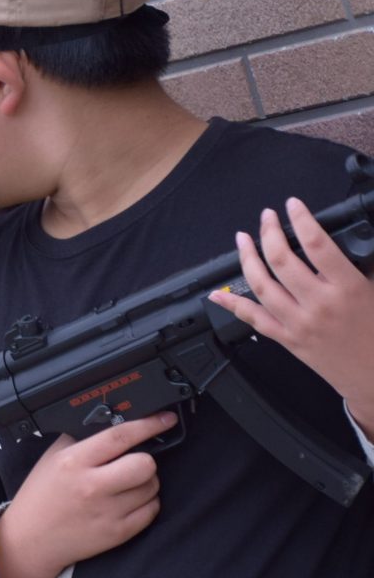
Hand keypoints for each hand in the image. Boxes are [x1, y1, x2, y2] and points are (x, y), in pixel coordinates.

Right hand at [0, 412, 174, 577]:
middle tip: (132, 464)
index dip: (149, 424)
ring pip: (152, 487)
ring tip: (124, 487)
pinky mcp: (117, 533)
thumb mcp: (52, 459)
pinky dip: (146, 504)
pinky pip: (151, 510)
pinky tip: (127, 503)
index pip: (120, 436)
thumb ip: (82, 440)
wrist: (29, 541)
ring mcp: (106, 512)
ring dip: (145, 483)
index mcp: (74, 462)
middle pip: (145, 464)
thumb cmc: (40, 498)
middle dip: (145, 460)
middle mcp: (92, 487)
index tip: (165, 419)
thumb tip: (115, 423)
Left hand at [207, 198, 373, 432]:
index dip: (301, 220)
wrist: (372, 372)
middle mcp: (319, 303)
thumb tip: (335, 239)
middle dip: (269, 233)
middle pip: (282, 261)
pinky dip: (232, 304)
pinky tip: (217, 293)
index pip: (318, 245)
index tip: (292, 204)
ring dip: (247, 259)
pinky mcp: (285, 339)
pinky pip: (252, 318)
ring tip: (243, 239)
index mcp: (347, 287)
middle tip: (266, 216)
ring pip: (262, 285)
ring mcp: (298, 322)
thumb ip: (354, 265)